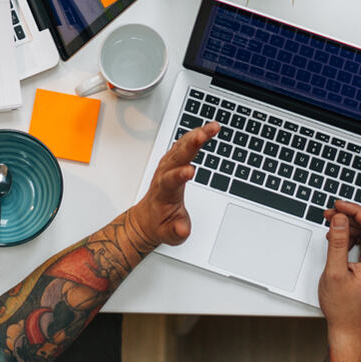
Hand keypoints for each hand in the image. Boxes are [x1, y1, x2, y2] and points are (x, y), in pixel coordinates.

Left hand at [127, 122, 220, 248]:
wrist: (148, 217)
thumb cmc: (159, 224)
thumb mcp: (168, 235)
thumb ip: (175, 231)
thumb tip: (182, 229)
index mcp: (164, 192)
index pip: (171, 181)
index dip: (179, 175)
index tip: (190, 171)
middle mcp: (164, 174)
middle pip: (177, 156)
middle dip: (191, 145)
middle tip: (203, 135)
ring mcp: (168, 165)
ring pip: (181, 146)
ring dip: (196, 135)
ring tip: (212, 127)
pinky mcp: (173, 160)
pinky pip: (183, 144)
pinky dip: (195, 135)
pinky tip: (206, 128)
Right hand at [317, 200, 360, 336]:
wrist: (347, 328)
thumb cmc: (343, 307)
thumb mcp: (334, 271)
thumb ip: (338, 242)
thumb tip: (340, 220)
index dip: (355, 210)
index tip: (339, 205)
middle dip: (350, 217)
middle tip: (330, 213)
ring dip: (349, 227)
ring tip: (331, 226)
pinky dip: (351, 238)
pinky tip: (337, 239)